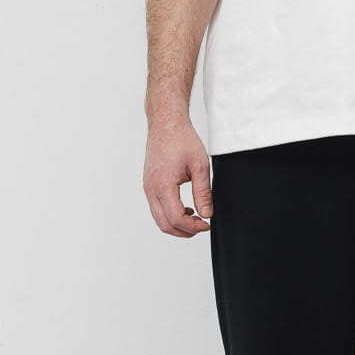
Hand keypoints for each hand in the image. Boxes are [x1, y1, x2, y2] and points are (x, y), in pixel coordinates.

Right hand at [144, 116, 213, 236]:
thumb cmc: (181, 139)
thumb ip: (203, 193)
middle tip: (201, 226)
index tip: (206, 224)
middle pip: (164, 224)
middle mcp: (151, 188)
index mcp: (163, 184)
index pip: (175, 218)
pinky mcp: (148, 185)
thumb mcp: (200, 166)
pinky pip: (156, 208)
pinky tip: (185, 208)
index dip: (192, 227)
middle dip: (184, 231)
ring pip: (159, 218)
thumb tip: (207, 214)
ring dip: (176, 224)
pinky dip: (170, 215)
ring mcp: (147, 187)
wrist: (166, 124)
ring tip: (195, 218)